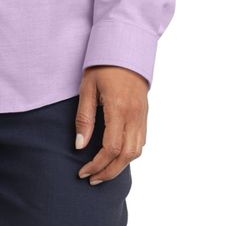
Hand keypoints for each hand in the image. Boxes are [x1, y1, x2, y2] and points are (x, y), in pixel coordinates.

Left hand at [74, 65, 147, 183]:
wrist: (126, 47)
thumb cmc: (102, 65)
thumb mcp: (87, 88)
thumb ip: (85, 118)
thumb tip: (80, 146)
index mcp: (118, 108)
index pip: (111, 148)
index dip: (97, 164)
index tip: (83, 172)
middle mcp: (134, 115)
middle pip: (126, 156)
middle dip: (109, 172)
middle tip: (92, 179)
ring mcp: (142, 115)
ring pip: (137, 151)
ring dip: (120, 166)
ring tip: (103, 172)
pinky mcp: (145, 114)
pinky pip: (141, 141)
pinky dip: (130, 154)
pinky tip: (117, 156)